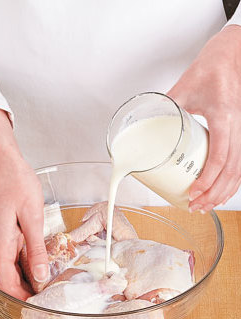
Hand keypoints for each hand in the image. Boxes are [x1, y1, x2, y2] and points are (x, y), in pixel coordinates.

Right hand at [0, 109, 48, 299]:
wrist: (7, 165)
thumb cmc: (17, 186)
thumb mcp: (32, 218)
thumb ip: (36, 249)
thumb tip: (40, 275)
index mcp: (2, 245)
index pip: (8, 283)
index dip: (22, 298)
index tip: (39, 308)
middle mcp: (0, 246)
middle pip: (11, 278)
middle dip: (28, 290)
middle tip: (52, 296)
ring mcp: (4, 239)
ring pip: (15, 267)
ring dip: (30, 277)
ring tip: (52, 283)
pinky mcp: (10, 232)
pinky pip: (19, 254)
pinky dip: (31, 262)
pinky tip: (45, 262)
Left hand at [168, 25, 240, 211]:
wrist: (230, 57)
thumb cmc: (210, 68)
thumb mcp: (182, 88)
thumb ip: (162, 107)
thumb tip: (142, 125)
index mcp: (223, 116)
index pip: (220, 155)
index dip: (207, 179)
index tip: (193, 193)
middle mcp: (237, 127)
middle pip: (231, 170)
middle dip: (213, 193)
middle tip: (195, 206)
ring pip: (239, 170)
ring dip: (223, 192)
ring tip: (206, 206)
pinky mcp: (239, 134)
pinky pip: (240, 163)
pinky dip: (231, 182)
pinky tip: (220, 191)